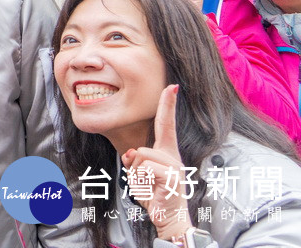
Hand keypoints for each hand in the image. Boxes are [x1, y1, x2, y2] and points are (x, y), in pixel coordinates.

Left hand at [122, 85, 192, 239]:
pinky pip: (145, 170)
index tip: (172, 86)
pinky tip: (152, 192)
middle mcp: (173, 157)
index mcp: (167, 153)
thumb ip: (134, 160)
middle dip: (133, 168)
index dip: (168, 105)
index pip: (166, 125)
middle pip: (139, 149)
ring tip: (149, 189)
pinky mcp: (172, 178)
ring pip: (140, 159)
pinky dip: (142, 183)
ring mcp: (175, 167)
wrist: (169, 219)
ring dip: (136, 177)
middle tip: (146, 184)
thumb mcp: (141, 175)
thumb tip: (130, 153)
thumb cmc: (155, 196)